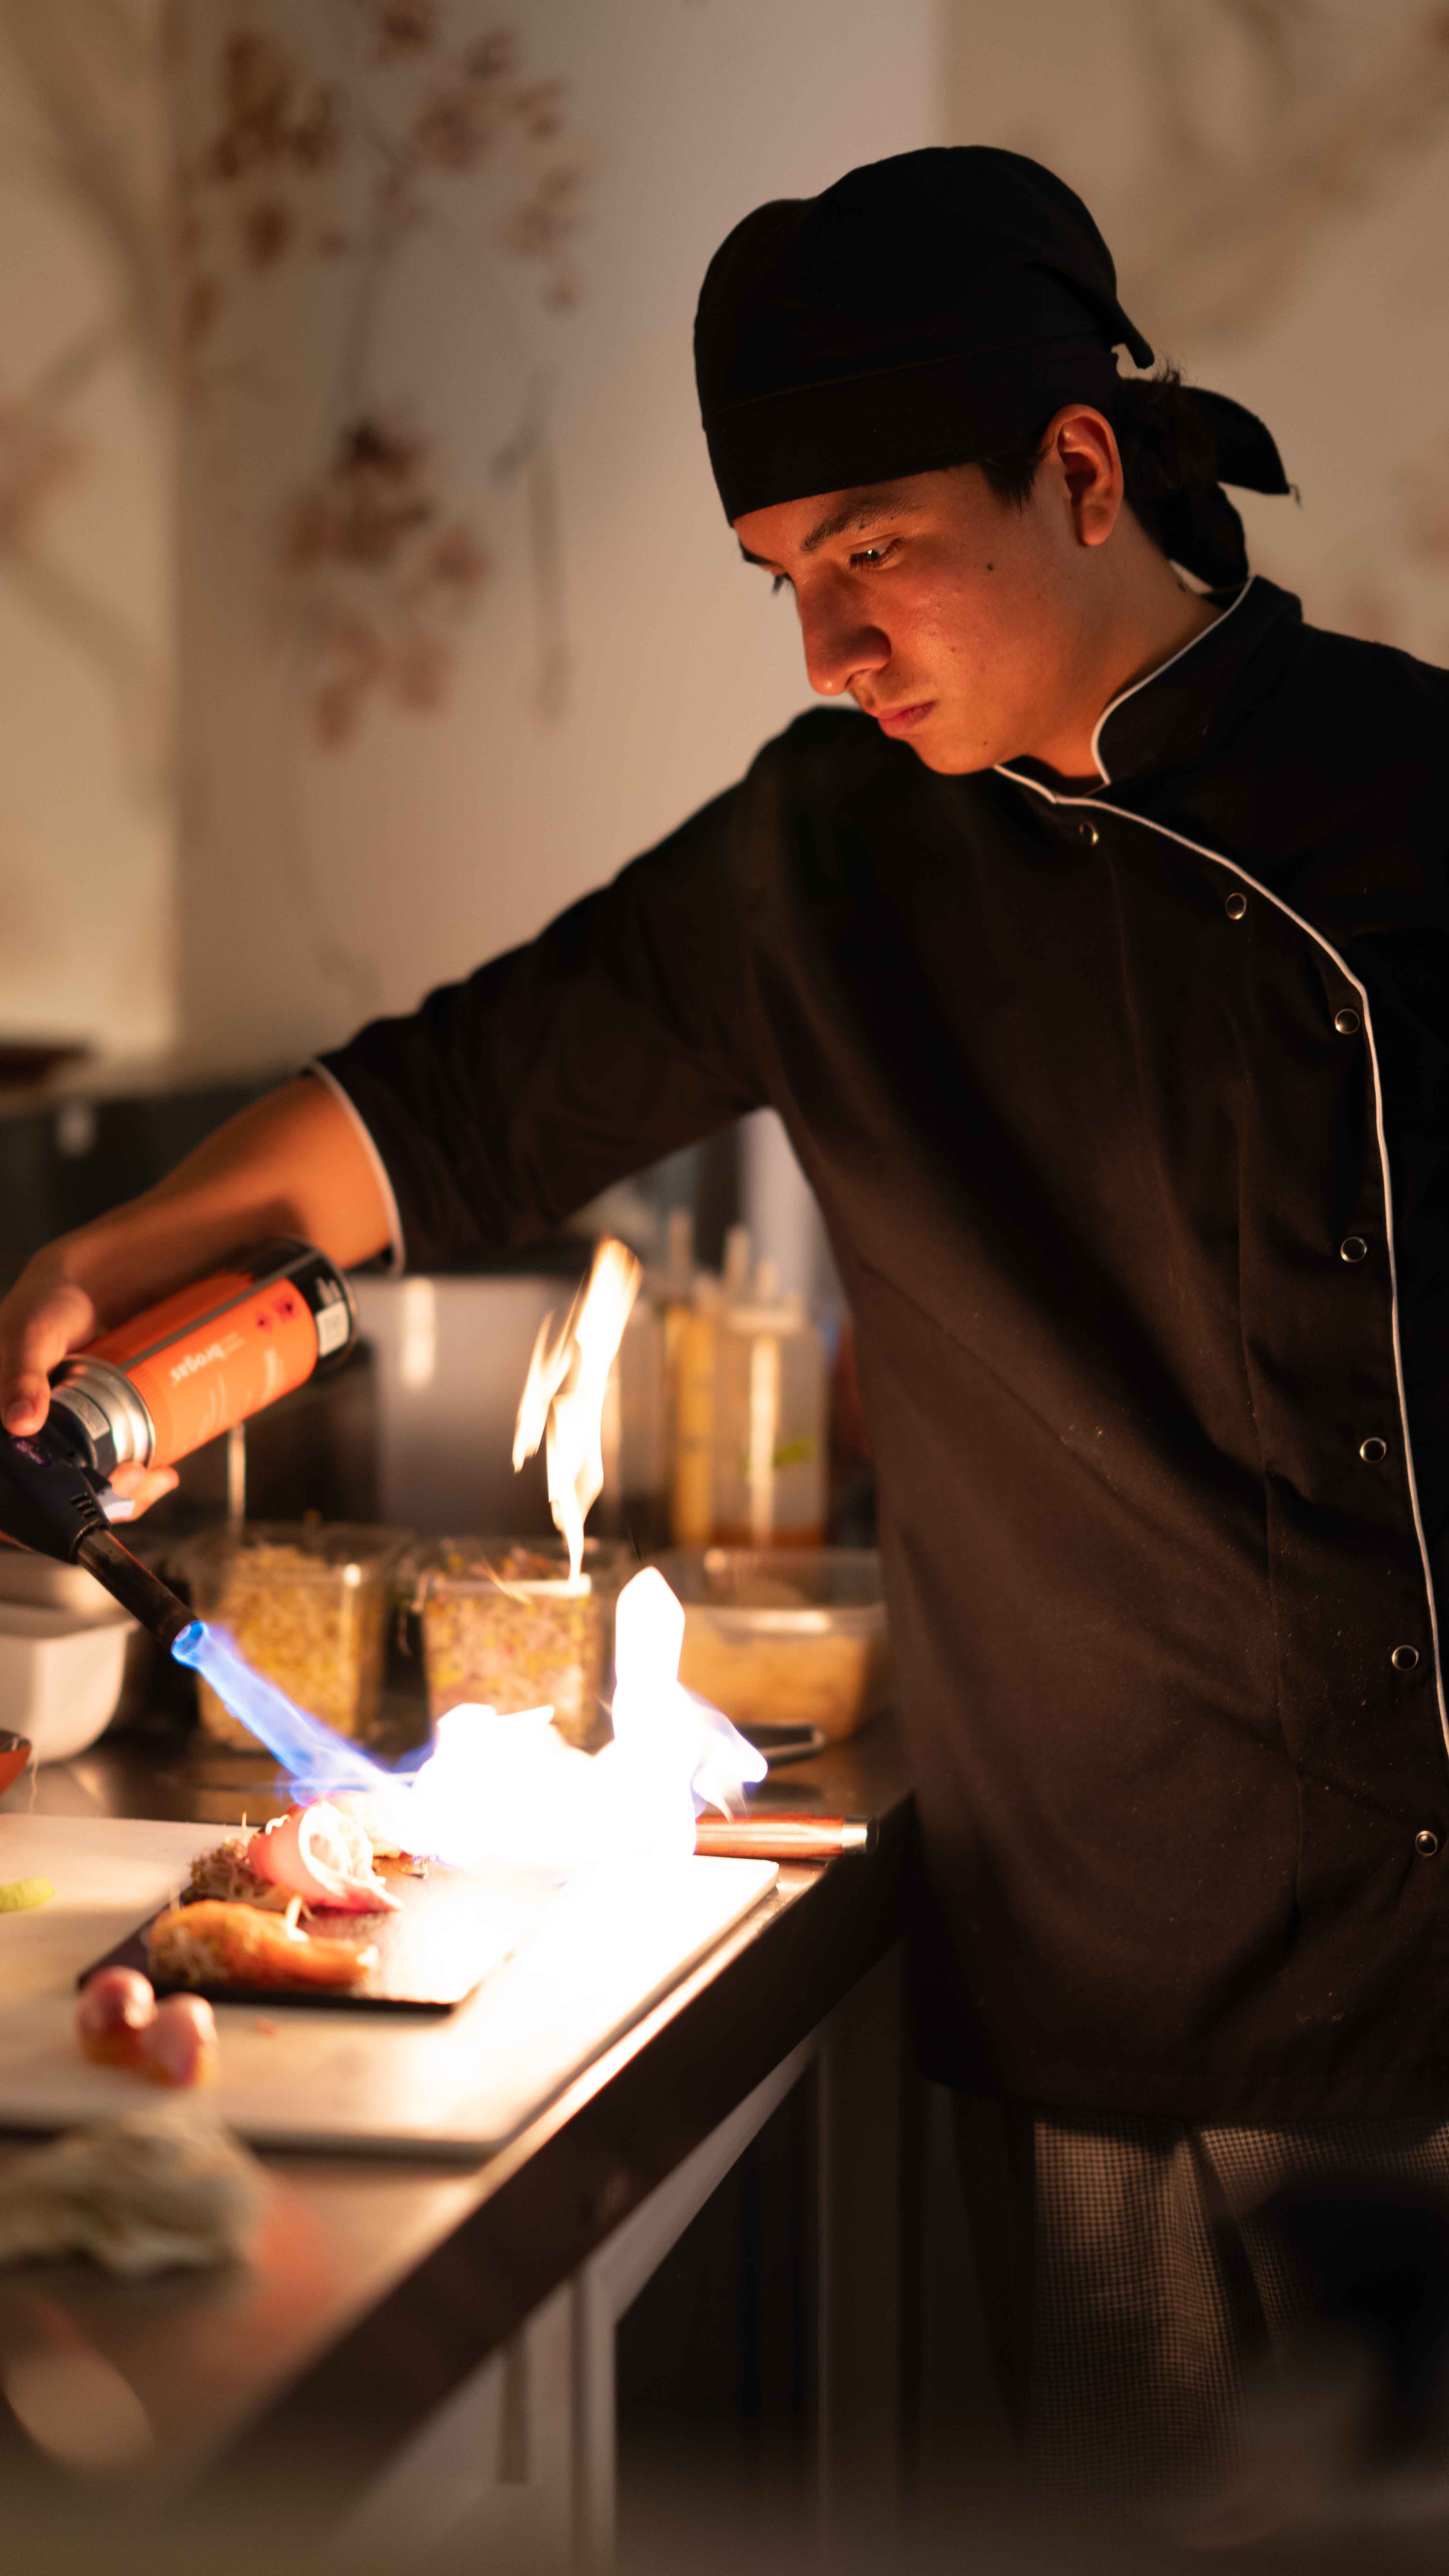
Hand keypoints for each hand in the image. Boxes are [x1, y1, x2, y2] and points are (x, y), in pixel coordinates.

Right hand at [0, 1256, 177, 1516]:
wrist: (76, 1293)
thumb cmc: (39, 1309)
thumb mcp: (27, 1337)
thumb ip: (20, 1374)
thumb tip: (20, 1422)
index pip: (9, 1499)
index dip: (37, 1519)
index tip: (90, 1504)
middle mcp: (14, 1451)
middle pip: (51, 1504)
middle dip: (99, 1504)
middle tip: (137, 1479)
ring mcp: (49, 1450)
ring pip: (82, 1495)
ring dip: (124, 1500)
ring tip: (156, 1477)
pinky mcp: (80, 1444)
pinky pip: (102, 1476)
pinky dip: (132, 1483)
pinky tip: (161, 1472)